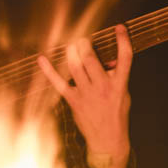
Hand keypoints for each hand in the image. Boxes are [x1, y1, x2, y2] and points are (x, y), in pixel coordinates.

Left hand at [38, 24, 131, 167]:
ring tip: (72, 45)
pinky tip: (42, 59)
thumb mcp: (123, 93)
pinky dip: (49, 71)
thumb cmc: (116, 113)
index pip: (125, 58)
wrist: (108, 139)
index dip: (122, 40)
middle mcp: (103, 87)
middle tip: (83, 40)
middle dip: (84, 45)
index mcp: (120, 84)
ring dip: (71, 52)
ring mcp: (87, 94)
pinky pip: (59, 83)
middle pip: (91, 59)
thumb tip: (106, 58)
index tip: (119, 28)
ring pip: (75, 67)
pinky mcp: (74, 101)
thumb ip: (115, 76)